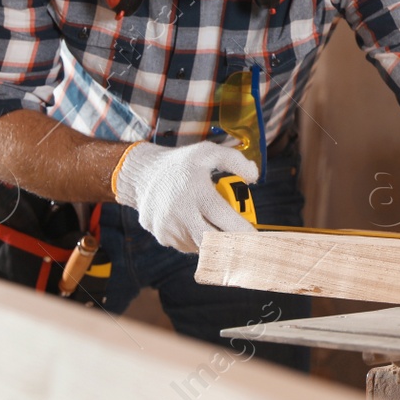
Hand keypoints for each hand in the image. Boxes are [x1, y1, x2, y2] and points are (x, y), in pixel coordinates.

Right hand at [113, 139, 261, 252]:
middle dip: (231, 244)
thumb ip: (235, 161)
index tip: (256, 237)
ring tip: (217, 225)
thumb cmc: (182, 164)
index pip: (224, 219)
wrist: (143, 174)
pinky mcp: (161, 236)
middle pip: (213, 241)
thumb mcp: (208, 152)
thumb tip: (254, 177)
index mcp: (195, 192)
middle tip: (244, 241)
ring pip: (201, 245)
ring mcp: (168, 227)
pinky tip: (197, 224)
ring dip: (214, 240)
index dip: (243, 232)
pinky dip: (197, 240)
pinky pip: (187, 246)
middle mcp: (180, 212)